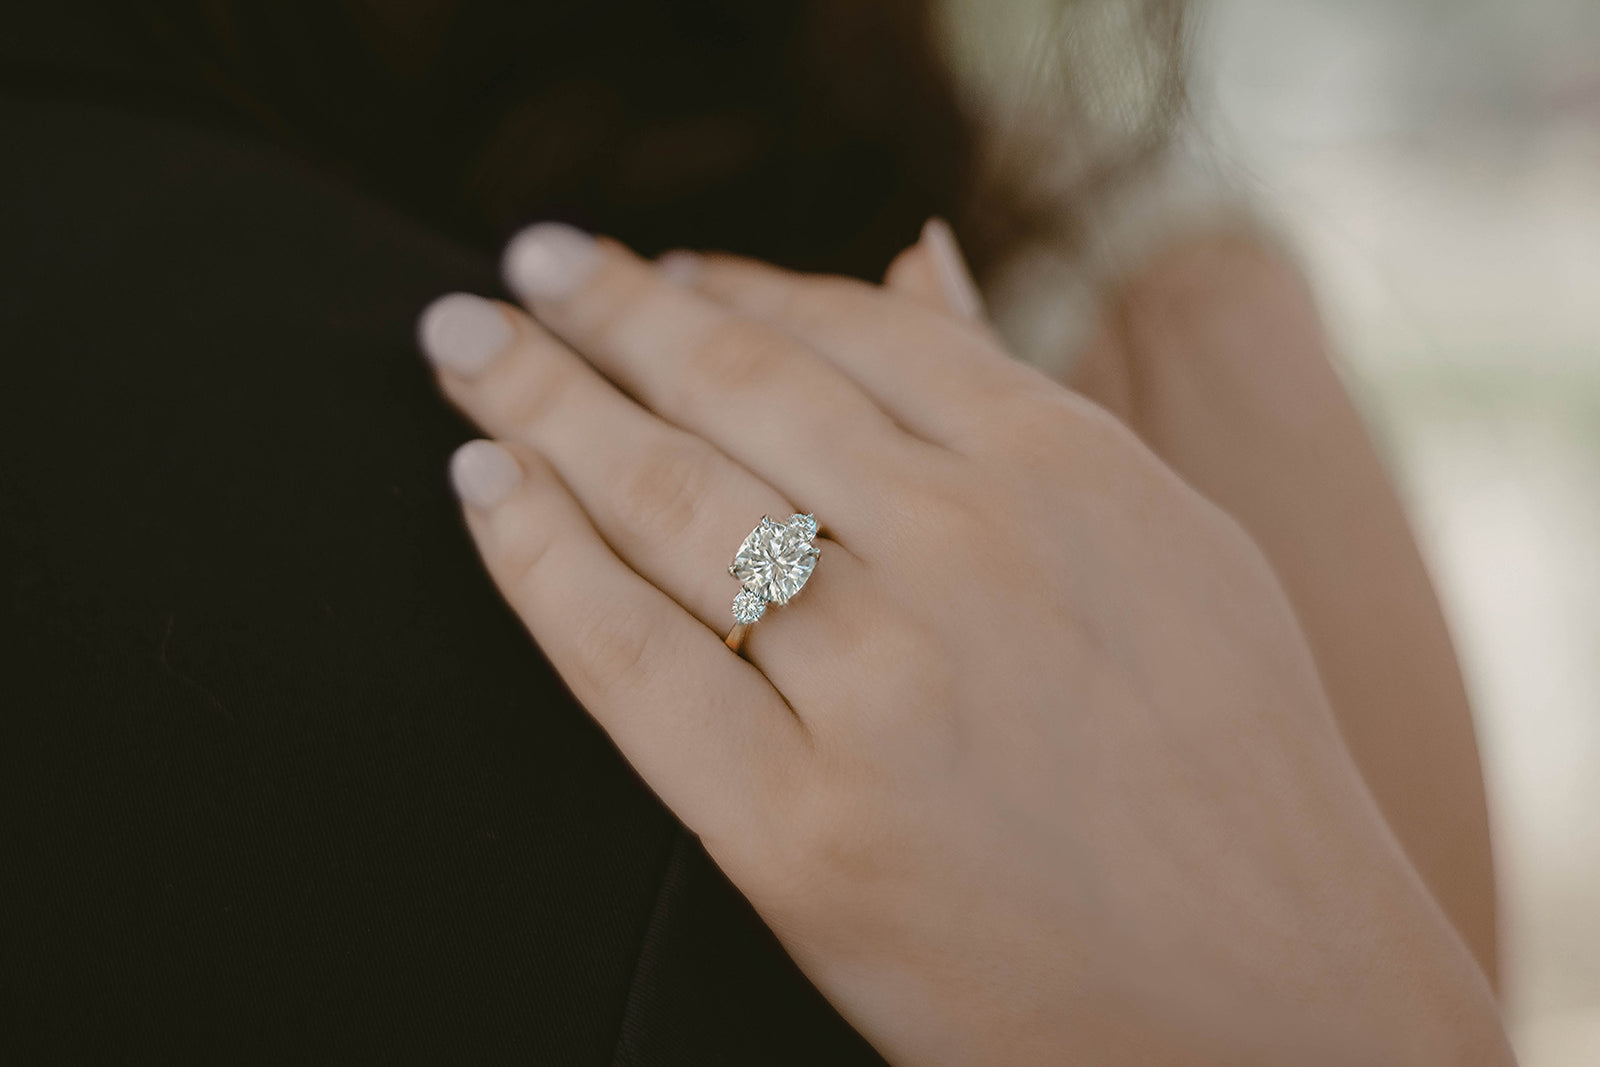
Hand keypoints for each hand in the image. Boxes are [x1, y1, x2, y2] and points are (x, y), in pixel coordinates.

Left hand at [418, 224, 1508, 1064]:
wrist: (1286, 1002)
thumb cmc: (1237, 765)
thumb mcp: (1171, 539)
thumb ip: (1025, 399)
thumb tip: (914, 263)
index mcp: (1065, 469)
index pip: (847, 329)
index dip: (727, 284)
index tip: (649, 272)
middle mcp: (966, 553)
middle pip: (732, 388)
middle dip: (602, 310)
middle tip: (521, 260)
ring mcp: (880, 689)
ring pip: (664, 502)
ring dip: (542, 401)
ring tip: (468, 343)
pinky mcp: (803, 833)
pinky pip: (631, 662)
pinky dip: (539, 560)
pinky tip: (484, 486)